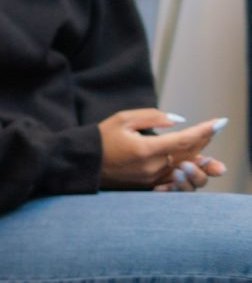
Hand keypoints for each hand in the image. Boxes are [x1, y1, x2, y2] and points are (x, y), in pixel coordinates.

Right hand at [98, 108, 222, 188]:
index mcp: (146, 149)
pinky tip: (193, 162)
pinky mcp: (149, 186)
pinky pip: (175, 177)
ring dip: (198, 156)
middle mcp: (153, 167)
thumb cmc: (101, 138)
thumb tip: (178, 121)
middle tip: (214, 129)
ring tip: (207, 145)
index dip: (204, 131)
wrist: (84, 164)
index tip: (218, 122)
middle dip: (204, 141)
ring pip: (184, 167)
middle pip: (189, 155)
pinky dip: (186, 168)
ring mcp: (152, 179)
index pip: (184, 139)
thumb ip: (152, 117)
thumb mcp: (122, 119)